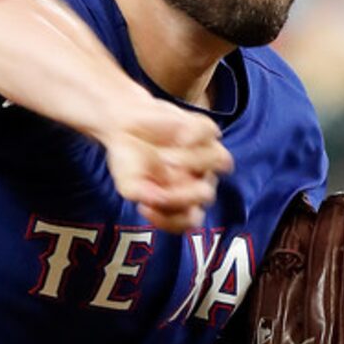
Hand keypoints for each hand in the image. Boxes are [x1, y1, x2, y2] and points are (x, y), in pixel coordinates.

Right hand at [103, 99, 233, 231]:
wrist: (123, 124)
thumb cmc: (130, 158)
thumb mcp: (128, 183)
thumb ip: (142, 195)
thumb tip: (158, 199)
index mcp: (183, 199)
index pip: (190, 219)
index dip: (173, 218)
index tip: (145, 208)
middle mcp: (198, 179)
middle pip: (206, 194)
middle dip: (182, 189)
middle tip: (160, 178)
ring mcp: (206, 154)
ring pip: (220, 161)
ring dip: (189, 160)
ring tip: (164, 156)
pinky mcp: (205, 129)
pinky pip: (210, 133)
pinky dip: (193, 136)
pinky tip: (177, 137)